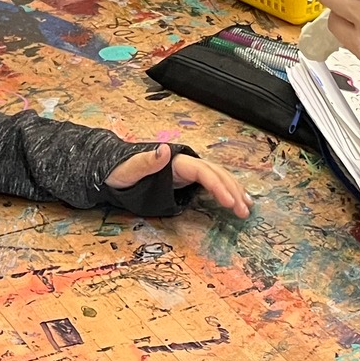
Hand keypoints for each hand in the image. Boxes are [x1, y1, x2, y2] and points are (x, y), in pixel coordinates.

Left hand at [105, 142, 251, 216]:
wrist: (112, 171)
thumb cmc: (119, 172)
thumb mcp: (128, 169)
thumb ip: (146, 162)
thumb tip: (164, 150)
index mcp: (175, 161)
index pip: (203, 172)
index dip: (218, 186)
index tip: (229, 202)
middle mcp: (185, 163)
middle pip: (216, 174)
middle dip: (232, 191)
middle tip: (244, 211)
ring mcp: (186, 171)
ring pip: (217, 177)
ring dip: (234, 191)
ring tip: (247, 207)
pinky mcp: (186, 179)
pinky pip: (211, 183)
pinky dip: (226, 190)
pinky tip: (236, 200)